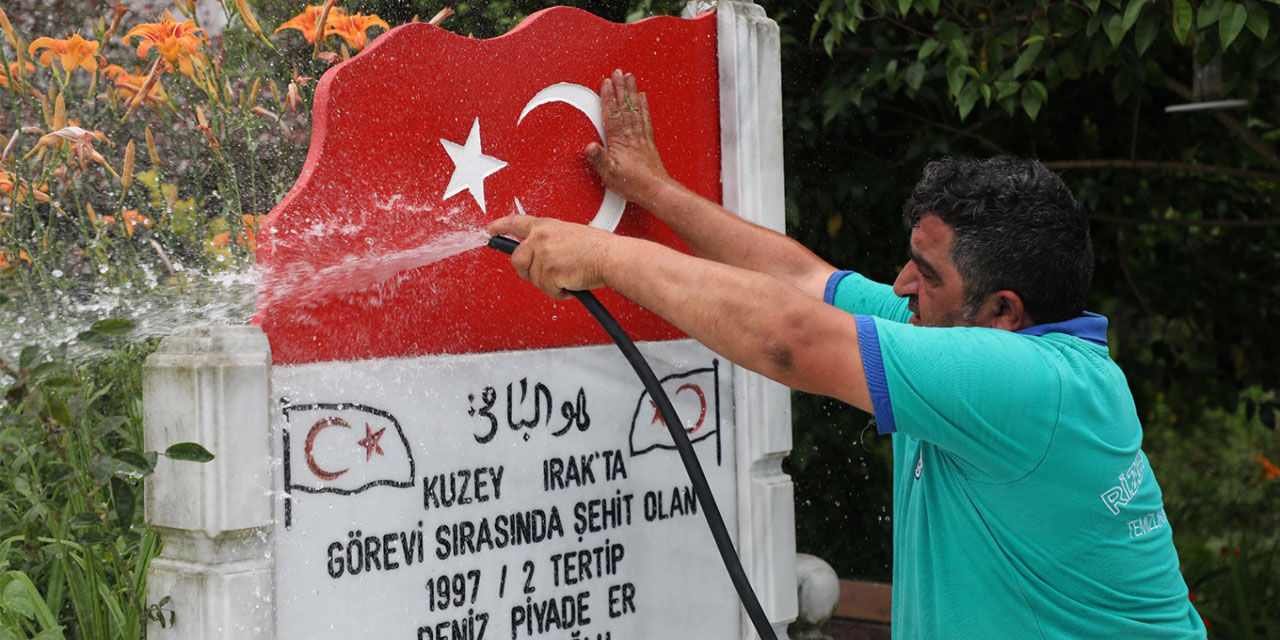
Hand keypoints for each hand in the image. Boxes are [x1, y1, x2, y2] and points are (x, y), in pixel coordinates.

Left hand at [487, 215, 614, 299]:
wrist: (611, 257)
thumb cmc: (597, 248)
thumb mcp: (568, 233)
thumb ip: (548, 240)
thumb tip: (537, 253)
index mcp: (545, 226)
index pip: (515, 223)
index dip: (499, 227)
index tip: (489, 230)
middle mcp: (540, 238)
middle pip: (517, 260)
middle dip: (528, 271)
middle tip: (547, 274)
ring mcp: (543, 254)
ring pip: (534, 279)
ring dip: (551, 283)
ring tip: (569, 275)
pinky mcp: (549, 272)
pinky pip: (548, 290)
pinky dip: (561, 292)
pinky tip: (572, 283)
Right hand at [585, 69, 672, 207]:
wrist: (655, 190)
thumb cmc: (633, 184)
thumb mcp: (609, 174)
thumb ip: (598, 159)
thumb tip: (588, 146)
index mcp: (620, 140)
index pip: (612, 114)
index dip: (608, 97)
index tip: (605, 82)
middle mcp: (631, 135)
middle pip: (624, 106)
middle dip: (620, 88)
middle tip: (618, 72)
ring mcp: (641, 136)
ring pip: (635, 108)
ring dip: (631, 92)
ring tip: (630, 77)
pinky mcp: (648, 141)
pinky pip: (645, 118)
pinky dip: (643, 106)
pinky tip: (642, 98)